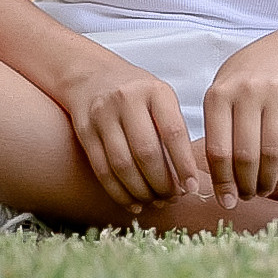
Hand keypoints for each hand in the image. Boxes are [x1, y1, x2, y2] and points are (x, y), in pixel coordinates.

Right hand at [62, 60, 204, 214]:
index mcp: (155, 92)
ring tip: (155, 202)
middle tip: (173, 198)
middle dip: (162, 183)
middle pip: (146, 152)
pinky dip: (118, 191)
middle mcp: (127, 100)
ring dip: (141, 191)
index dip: (183, 165)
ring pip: (122, 165)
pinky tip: (133, 202)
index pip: (173, 133)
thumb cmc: (138, 93)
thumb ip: (174, 130)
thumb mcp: (162, 99)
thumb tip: (186, 178)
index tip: (192, 186)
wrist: (92, 75)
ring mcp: (103, 116)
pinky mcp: (85, 131)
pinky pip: (102, 169)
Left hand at [202, 39, 277, 206]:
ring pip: (272, 153)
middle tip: (246, 197)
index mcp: (218, 95)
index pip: (218, 150)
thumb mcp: (221, 95)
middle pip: (246, 155)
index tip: (226, 201)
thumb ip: (215, 132)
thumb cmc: (245, 81)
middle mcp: (246, 93)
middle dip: (246, 185)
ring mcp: (276, 96)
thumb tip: (214, 183)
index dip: (222, 182)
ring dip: (268, 181)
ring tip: (263, 191)